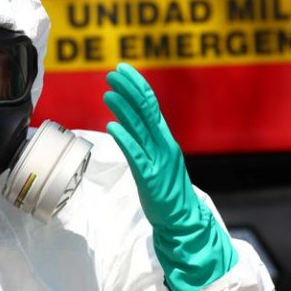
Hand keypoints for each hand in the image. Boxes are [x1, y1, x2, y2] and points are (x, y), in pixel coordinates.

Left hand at [103, 63, 236, 290]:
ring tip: (108, 93)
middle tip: (112, 72)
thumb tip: (129, 122)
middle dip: (129, 89)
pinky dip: (125, 139)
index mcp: (165, 140)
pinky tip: (113, 127)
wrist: (183, 220)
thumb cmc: (167, 191)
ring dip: (124, 109)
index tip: (122, 70)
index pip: (151, 105)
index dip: (136, 85)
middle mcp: (164, 145)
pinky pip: (137, 155)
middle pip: (147, 110)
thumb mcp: (157, 161)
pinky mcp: (151, 178)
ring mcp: (159, 161)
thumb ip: (146, 142)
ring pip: (141, 128)